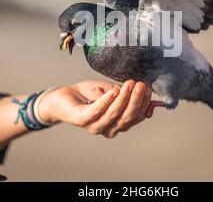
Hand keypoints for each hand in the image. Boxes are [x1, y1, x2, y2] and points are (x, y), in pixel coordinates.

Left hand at [38, 79, 152, 137]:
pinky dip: (106, 101)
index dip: (144, 103)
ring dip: (123, 99)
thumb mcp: (112, 90)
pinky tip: (113, 91)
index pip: (136, 116)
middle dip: (136, 101)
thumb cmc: (88, 94)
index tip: (149, 88)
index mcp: (118, 123)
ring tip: (129, 84)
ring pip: (114, 115)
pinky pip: (96, 111)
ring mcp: (95, 126)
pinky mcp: (82, 120)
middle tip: (142, 85)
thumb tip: (149, 95)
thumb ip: (127, 94)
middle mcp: (108, 128)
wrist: (63, 96)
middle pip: (127, 117)